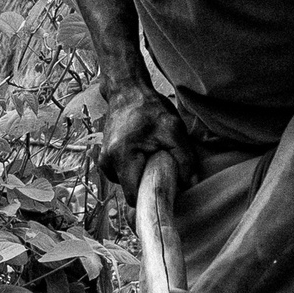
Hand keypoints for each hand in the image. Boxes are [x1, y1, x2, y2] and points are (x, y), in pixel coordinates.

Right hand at [100, 87, 195, 205]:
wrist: (126, 91)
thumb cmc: (149, 108)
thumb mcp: (174, 129)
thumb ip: (184, 158)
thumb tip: (189, 184)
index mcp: (122, 157)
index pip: (133, 197)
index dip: (150, 200)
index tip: (165, 197)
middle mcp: (108, 162)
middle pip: (131, 192)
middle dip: (148, 187)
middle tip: (163, 171)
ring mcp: (104, 161)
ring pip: (127, 184)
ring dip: (141, 177)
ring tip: (153, 157)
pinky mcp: (105, 158)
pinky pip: (123, 175)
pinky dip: (135, 170)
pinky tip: (143, 155)